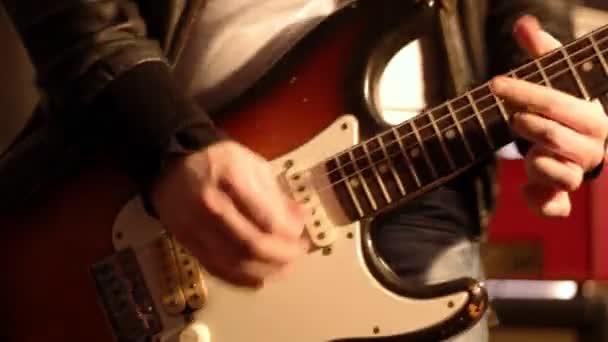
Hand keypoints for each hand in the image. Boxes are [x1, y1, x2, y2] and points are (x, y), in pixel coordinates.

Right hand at [151, 140, 307, 287]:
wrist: (172, 168)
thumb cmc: (219, 163)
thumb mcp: (252, 165)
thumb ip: (277, 194)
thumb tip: (301, 219)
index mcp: (231, 177)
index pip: (267, 218)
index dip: (289, 233)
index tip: (300, 233)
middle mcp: (211, 205)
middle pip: (252, 244)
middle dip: (282, 255)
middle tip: (298, 254)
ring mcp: (196, 228)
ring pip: (235, 262)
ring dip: (266, 271)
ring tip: (284, 269)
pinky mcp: (188, 244)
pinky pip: (218, 270)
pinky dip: (242, 279)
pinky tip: (260, 278)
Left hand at [491, 16, 607, 216]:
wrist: (572, 146)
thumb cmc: (561, 107)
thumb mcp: (553, 78)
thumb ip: (542, 52)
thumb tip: (524, 23)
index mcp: (593, 118)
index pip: (559, 102)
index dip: (525, 92)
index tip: (494, 83)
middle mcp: (591, 150)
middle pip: (557, 138)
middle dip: (530, 126)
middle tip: (515, 119)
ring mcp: (577, 176)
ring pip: (559, 173)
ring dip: (535, 162)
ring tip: (527, 152)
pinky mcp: (561, 199)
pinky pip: (555, 209)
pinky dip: (539, 203)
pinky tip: (525, 190)